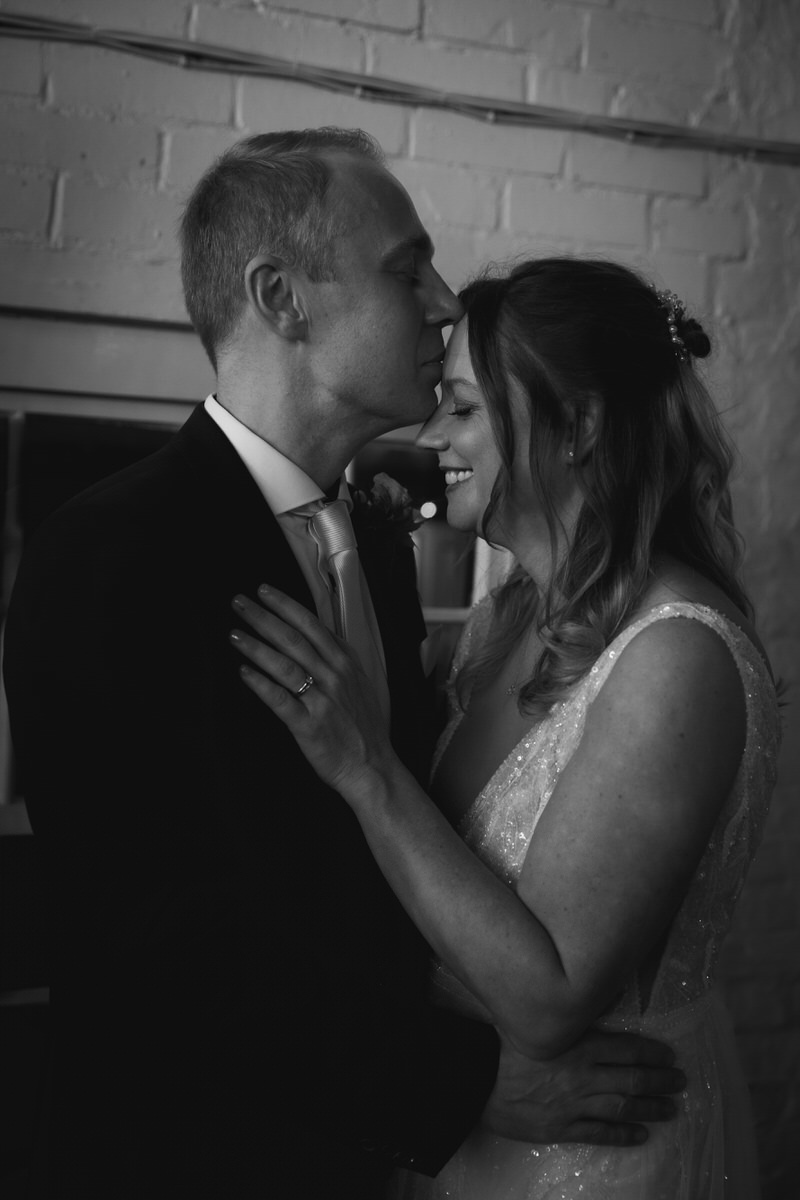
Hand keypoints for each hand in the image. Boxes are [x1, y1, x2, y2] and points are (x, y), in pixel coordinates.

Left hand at [230, 585, 396, 797]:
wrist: (373, 768)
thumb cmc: (365, 729)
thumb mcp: (361, 684)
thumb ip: (340, 659)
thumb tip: (320, 636)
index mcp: (345, 664)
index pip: (312, 625)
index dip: (286, 606)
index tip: (265, 592)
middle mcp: (334, 677)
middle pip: (294, 639)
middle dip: (264, 618)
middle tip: (240, 603)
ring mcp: (321, 700)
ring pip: (284, 665)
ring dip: (256, 647)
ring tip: (235, 634)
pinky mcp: (308, 726)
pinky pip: (280, 700)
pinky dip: (260, 684)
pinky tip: (244, 673)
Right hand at [483, 1028, 684, 1145]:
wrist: (477, 1080)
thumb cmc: (503, 1045)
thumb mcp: (538, 1020)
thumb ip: (569, 1013)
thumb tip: (599, 996)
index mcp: (577, 1044)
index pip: (626, 1048)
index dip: (651, 1053)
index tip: (669, 1056)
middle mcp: (582, 1075)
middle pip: (631, 1078)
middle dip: (660, 1080)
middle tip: (680, 1082)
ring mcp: (574, 1104)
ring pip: (622, 1106)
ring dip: (650, 1108)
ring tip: (671, 1109)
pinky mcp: (562, 1128)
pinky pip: (599, 1133)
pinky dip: (623, 1134)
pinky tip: (641, 1135)